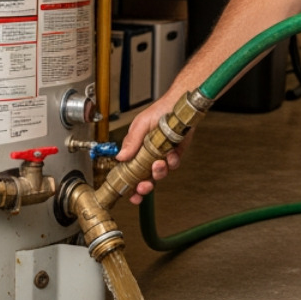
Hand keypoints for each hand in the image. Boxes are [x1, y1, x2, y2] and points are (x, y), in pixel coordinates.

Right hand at [116, 88, 188, 204]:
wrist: (180, 105)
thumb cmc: (159, 110)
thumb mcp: (141, 124)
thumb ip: (131, 142)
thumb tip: (120, 157)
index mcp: (136, 149)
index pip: (130, 171)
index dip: (130, 185)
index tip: (131, 195)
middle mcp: (149, 154)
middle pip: (145, 178)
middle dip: (144, 186)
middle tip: (144, 186)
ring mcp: (162, 155)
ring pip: (160, 173)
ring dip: (159, 172)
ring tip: (159, 164)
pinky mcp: (176, 153)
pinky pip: (174, 164)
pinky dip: (172, 162)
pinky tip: (171, 154)